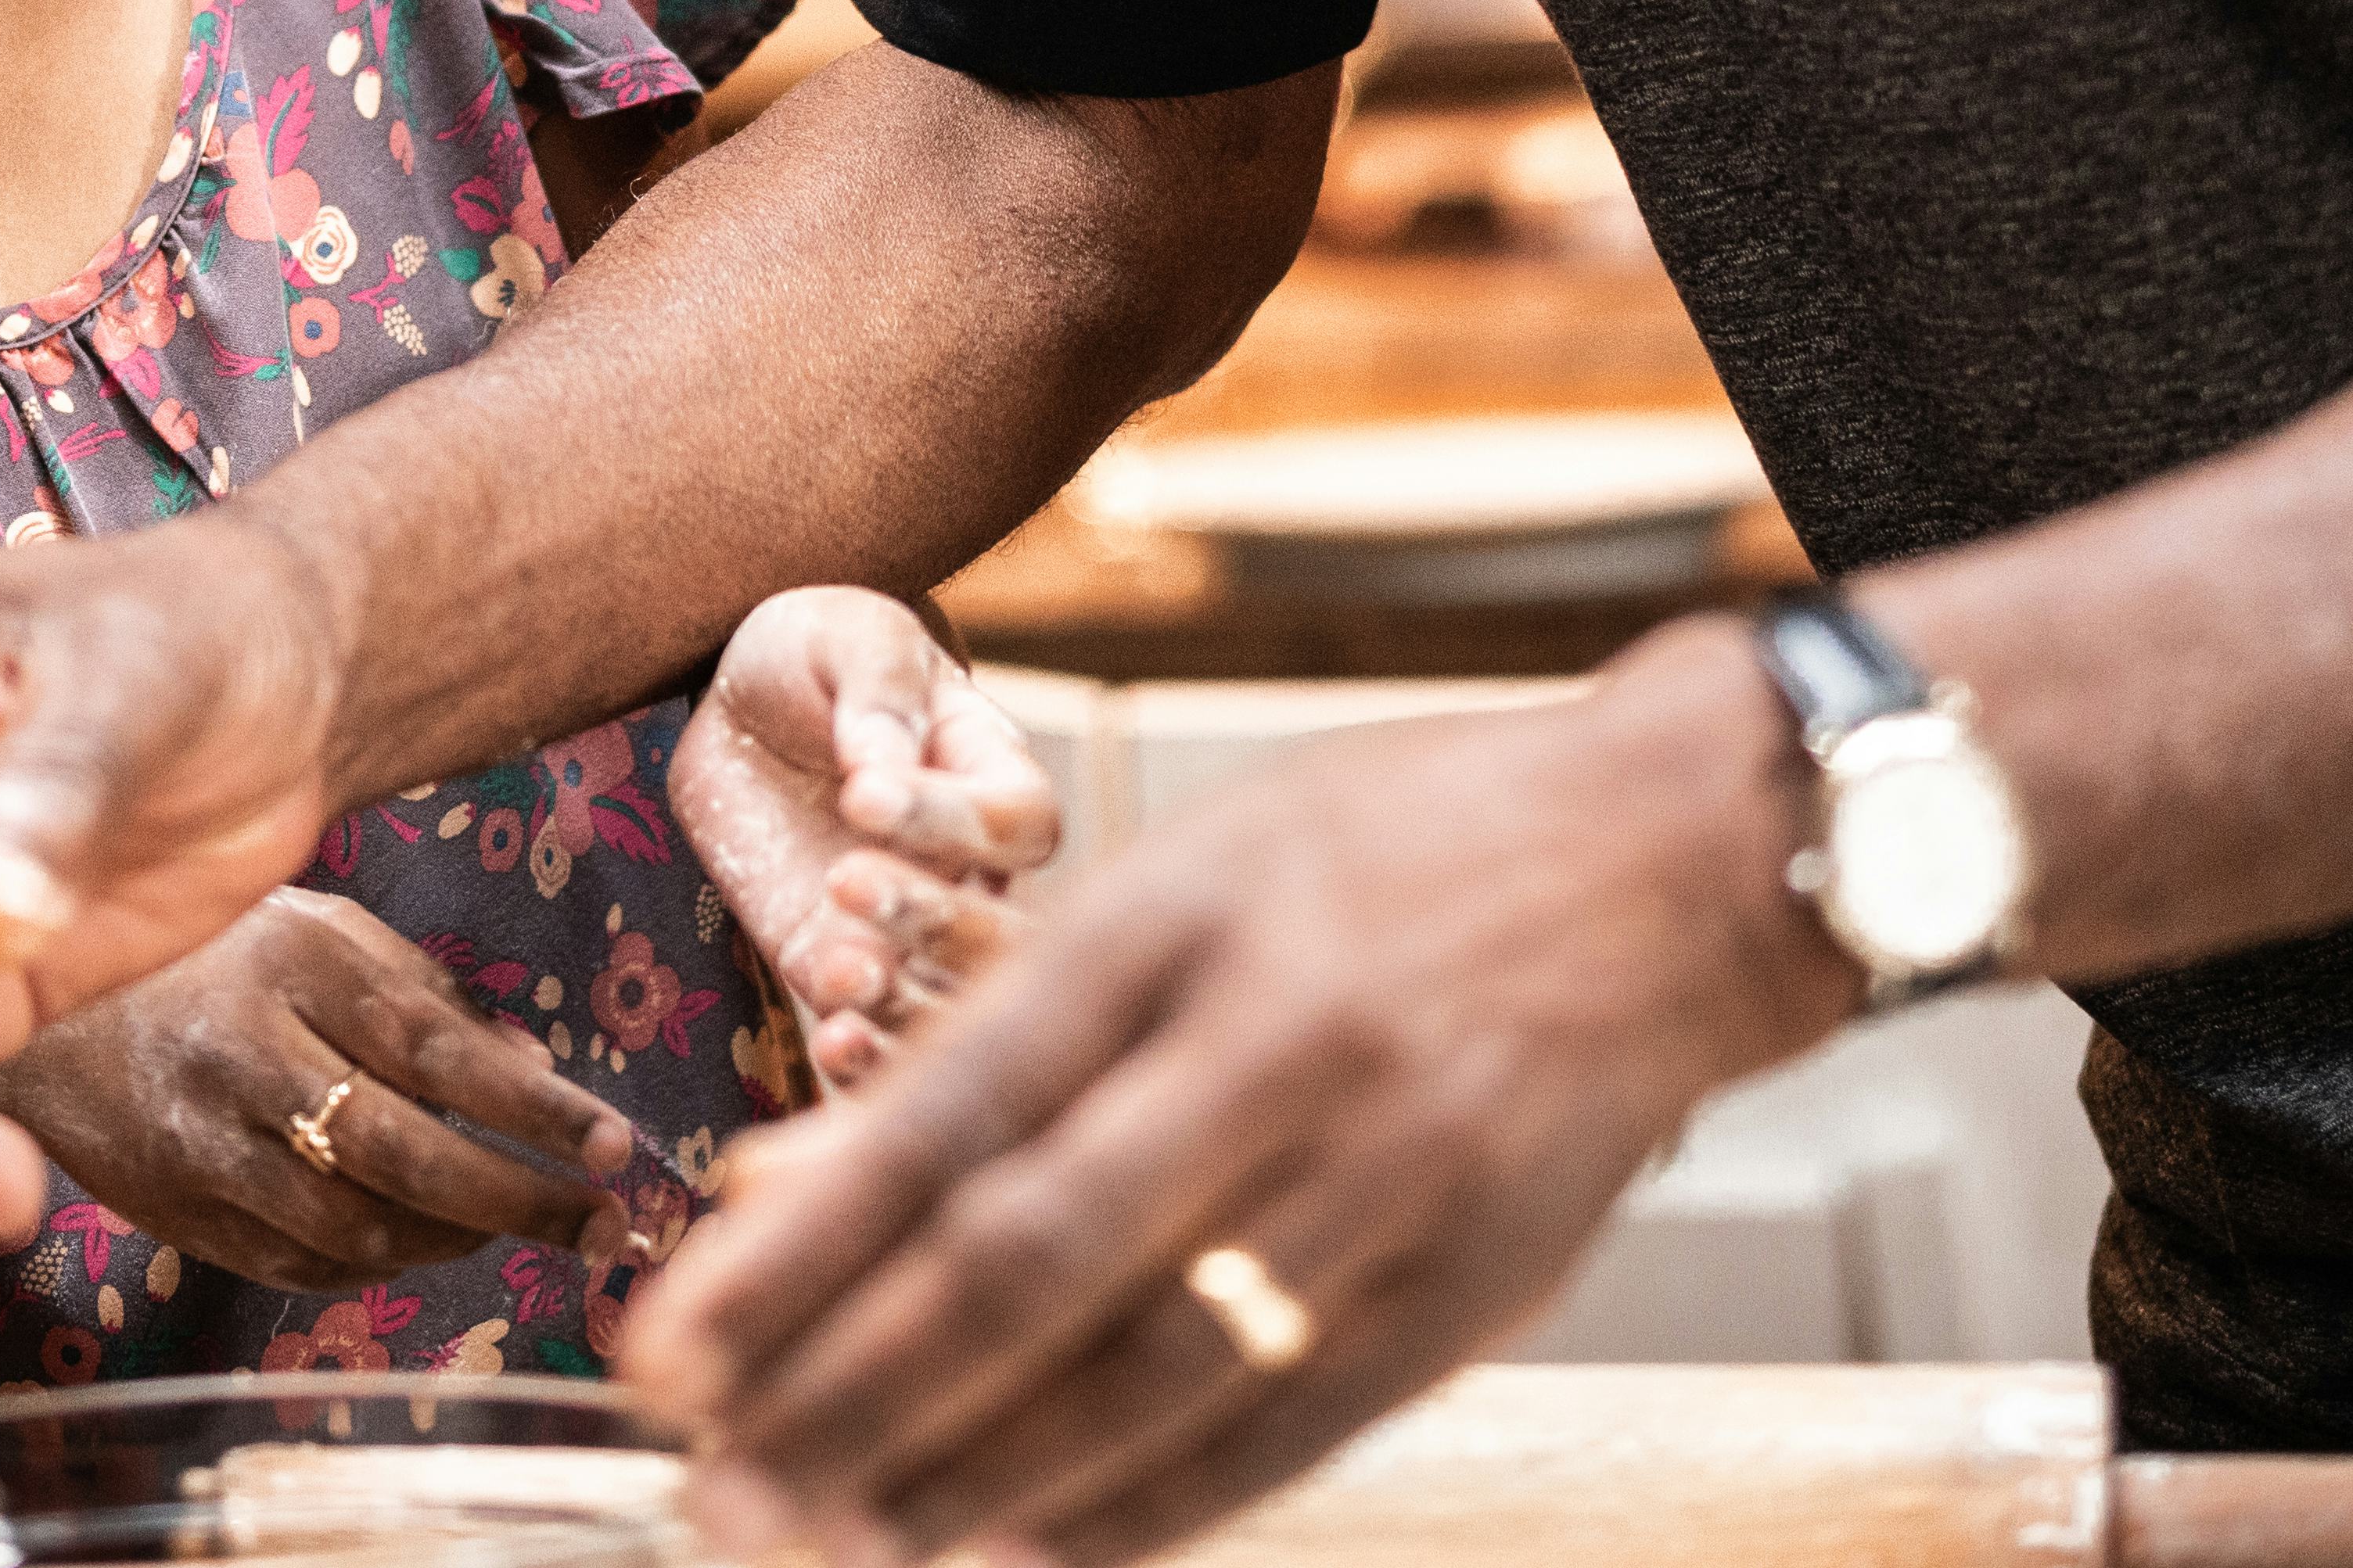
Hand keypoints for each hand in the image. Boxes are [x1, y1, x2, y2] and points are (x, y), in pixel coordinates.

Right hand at [0, 887, 643, 1287]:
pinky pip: (299, 1265)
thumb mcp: (314, 930)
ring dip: (456, 1241)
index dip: (534, 1106)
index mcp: (293, 963)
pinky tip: (421, 1242)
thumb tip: (534, 1065)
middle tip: (605, 1222)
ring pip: (356, 1228)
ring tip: (519, 1228)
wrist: (32, 1013)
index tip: (615, 1145)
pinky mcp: (176, 1212)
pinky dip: (375, 1264)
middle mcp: (244, 1054)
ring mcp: (203, 1144)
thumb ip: (424, 991)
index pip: (437, 1048)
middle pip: (405, 1154)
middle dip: (521, 1199)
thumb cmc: (203, 957)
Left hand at [621, 618, 1851, 1567]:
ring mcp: (1391, 1164)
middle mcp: (1276, 1038)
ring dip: (967, 1478)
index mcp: (1178, 914)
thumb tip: (777, 1184)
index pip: (951, 1111)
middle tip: (715, 1489)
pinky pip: (1285, 1425)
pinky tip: (1012, 1559)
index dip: (800, 1253)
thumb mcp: (1185, 879)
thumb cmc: (1392, 855)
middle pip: (1027, 1256)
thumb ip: (996, 1035)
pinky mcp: (1483, 1274)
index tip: (671, 1349)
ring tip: (829, 1546)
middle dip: (848, 1391)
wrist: (1681, 857)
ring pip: (1147, 1364)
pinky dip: (1139, 1508)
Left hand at [669, 589, 1063, 1090]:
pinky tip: (830, 1042)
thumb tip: (882, 766)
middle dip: (937, 921)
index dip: (952, 818)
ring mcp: (908, 932)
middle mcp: (971, 869)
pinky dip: (863, 1056)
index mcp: (994, 775)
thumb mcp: (849, 637)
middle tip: (846, 878)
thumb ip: (877, 689)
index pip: (1015, 819)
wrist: (738, 705)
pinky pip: (872, 1033)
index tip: (862, 793)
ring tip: (838, 977)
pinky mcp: (835, 966)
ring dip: (903, 1004)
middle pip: (1004, 931)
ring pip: (948, 1002)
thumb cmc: (818, 652)